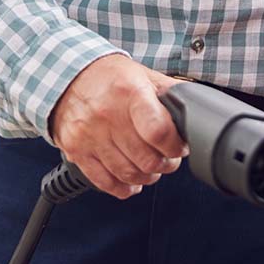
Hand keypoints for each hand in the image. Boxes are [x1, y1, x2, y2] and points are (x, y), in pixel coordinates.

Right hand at [50, 55, 189, 199]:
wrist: (67, 75)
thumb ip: (170, 93)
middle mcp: (107, 114)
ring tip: (151, 169)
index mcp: (129, 92)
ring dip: (147, 176)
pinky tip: (132, 181)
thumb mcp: (143, 75)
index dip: (175, 147)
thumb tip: (196, 109)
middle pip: (145, 158)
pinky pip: (104, 182)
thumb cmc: (110, 77)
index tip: (179, 147)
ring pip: (127, 173)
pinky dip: (123, 188)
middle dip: (165, 165)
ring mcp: (89, 135)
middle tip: (168, 160)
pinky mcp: (76, 150)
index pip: (158, 131)